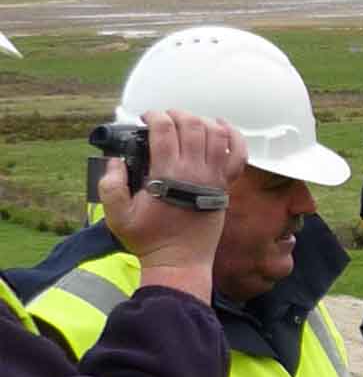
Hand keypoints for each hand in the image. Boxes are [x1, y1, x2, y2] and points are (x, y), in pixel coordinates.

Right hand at [105, 111, 246, 292]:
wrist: (180, 263)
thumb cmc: (150, 240)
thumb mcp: (117, 216)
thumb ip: (110, 186)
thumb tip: (115, 161)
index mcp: (168, 174)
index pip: (165, 130)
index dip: (153, 116)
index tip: (145, 118)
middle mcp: (195, 172)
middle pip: (192, 125)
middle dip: (175, 114)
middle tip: (163, 119)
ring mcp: (214, 178)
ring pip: (216, 134)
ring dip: (201, 121)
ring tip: (186, 123)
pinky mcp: (225, 186)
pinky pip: (238, 154)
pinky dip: (232, 136)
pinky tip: (220, 128)